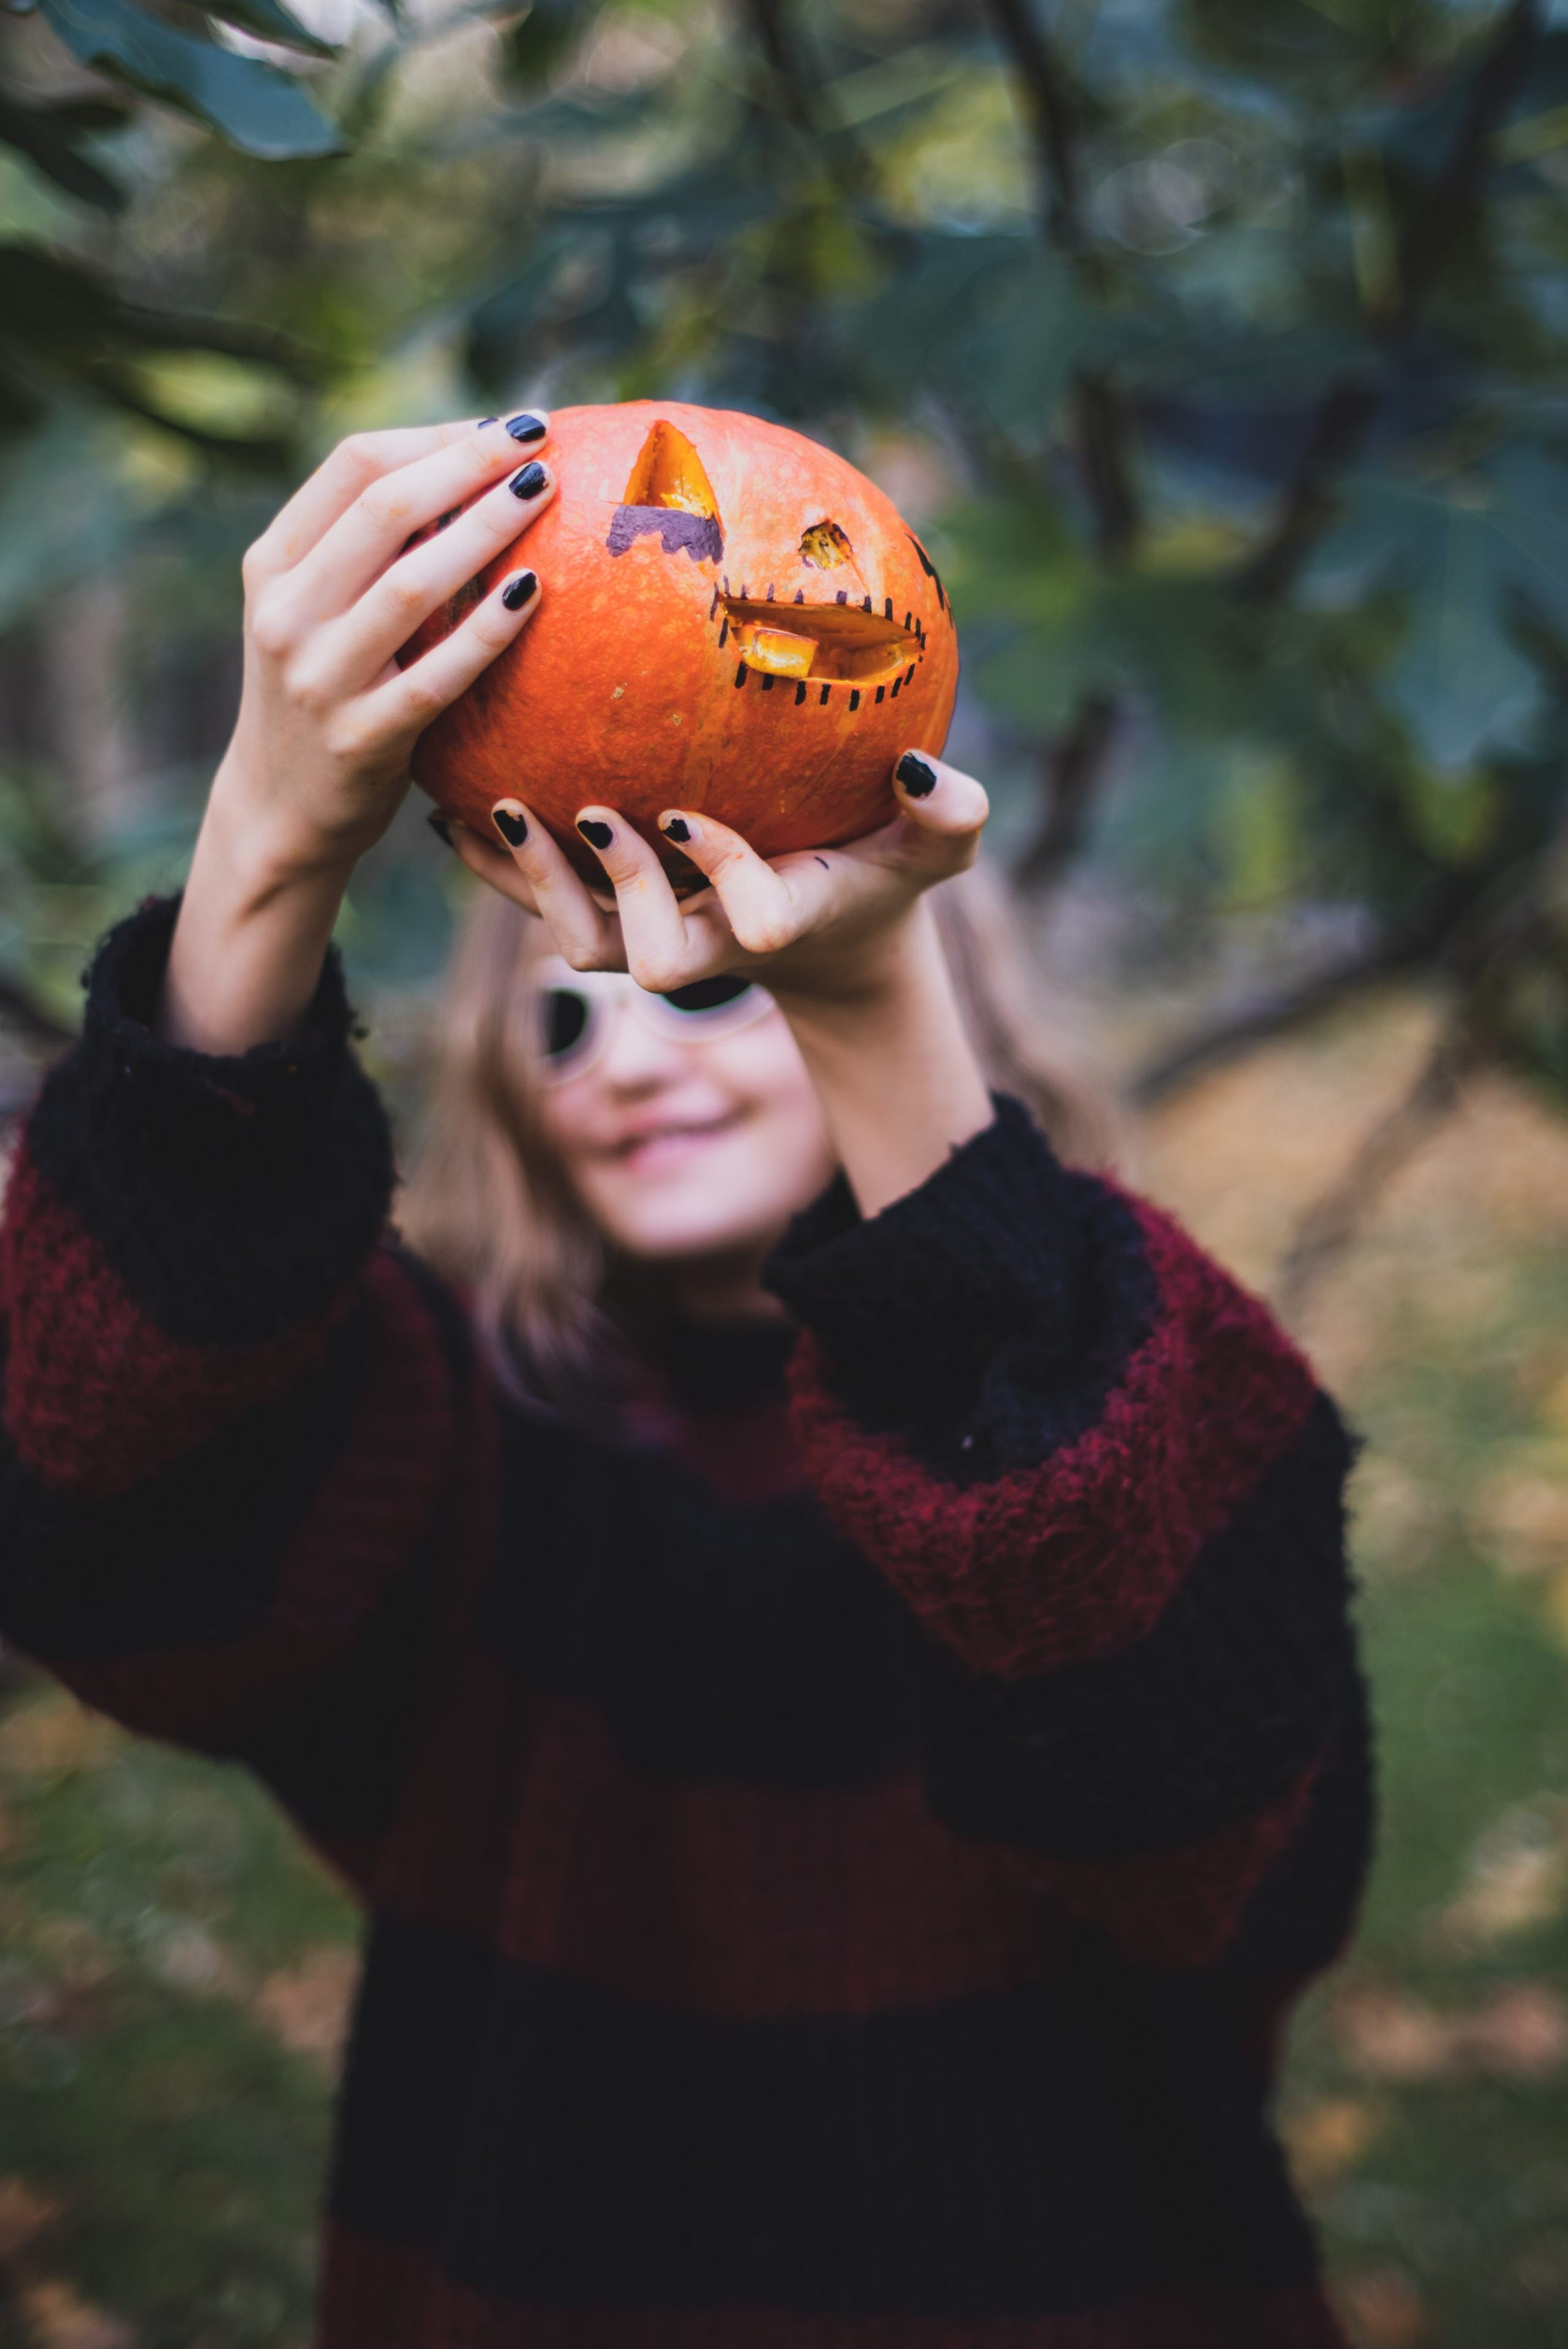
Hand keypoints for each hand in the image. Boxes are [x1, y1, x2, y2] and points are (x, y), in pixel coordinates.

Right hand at [211, 413, 556, 886]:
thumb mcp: (316, 610)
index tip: (502, 426)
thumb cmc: (323, 693)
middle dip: (468, 463)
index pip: (353, 465)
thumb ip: (368, 549)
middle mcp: (287, 613)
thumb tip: (471, 468)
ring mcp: (320, 678)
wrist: (278, 810)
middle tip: (539, 440)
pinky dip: (488, 630)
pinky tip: (535, 591)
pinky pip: (438, 675)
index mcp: (274, 564)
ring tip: (545, 492)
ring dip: (486, 528)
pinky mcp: (361, 740)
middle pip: (384, 507)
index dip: (434, 436)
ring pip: (412, 583)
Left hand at [445, 751, 994, 1214]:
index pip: (751, 922)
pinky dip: (496, 865)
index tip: (688, 817)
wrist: (825, 927)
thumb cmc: (882, 871)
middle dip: (618, 893)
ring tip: (501, 808)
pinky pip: (542, 901)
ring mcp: (652, 932)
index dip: (719, 879)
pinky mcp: (610, 916)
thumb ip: (949, 816)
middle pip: (643, 954)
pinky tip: (452, 805)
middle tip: (596, 814)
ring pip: (577, 937)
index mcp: (778, 919)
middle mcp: (706, 940)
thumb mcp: (933, 849)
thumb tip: (922, 770)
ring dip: (535, 882)